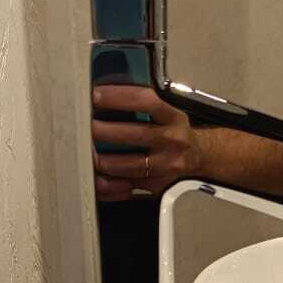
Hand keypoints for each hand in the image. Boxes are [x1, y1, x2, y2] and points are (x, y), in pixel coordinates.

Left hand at [91, 86, 202, 200]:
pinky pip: (129, 187)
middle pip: (136, 134)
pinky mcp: (158, 185)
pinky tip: (95, 179)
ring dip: (103, 161)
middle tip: (83, 127)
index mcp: (173, 118)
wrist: (199, 158)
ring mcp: (167, 166)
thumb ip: (143, 106)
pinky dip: (109, 185)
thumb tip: (103, 97)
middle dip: (105, 131)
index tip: (96, 95)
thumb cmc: (175, 132)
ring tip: (85, 154)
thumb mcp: (168, 113)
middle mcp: (173, 141)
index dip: (119, 97)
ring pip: (130, 165)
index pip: (146, 101)